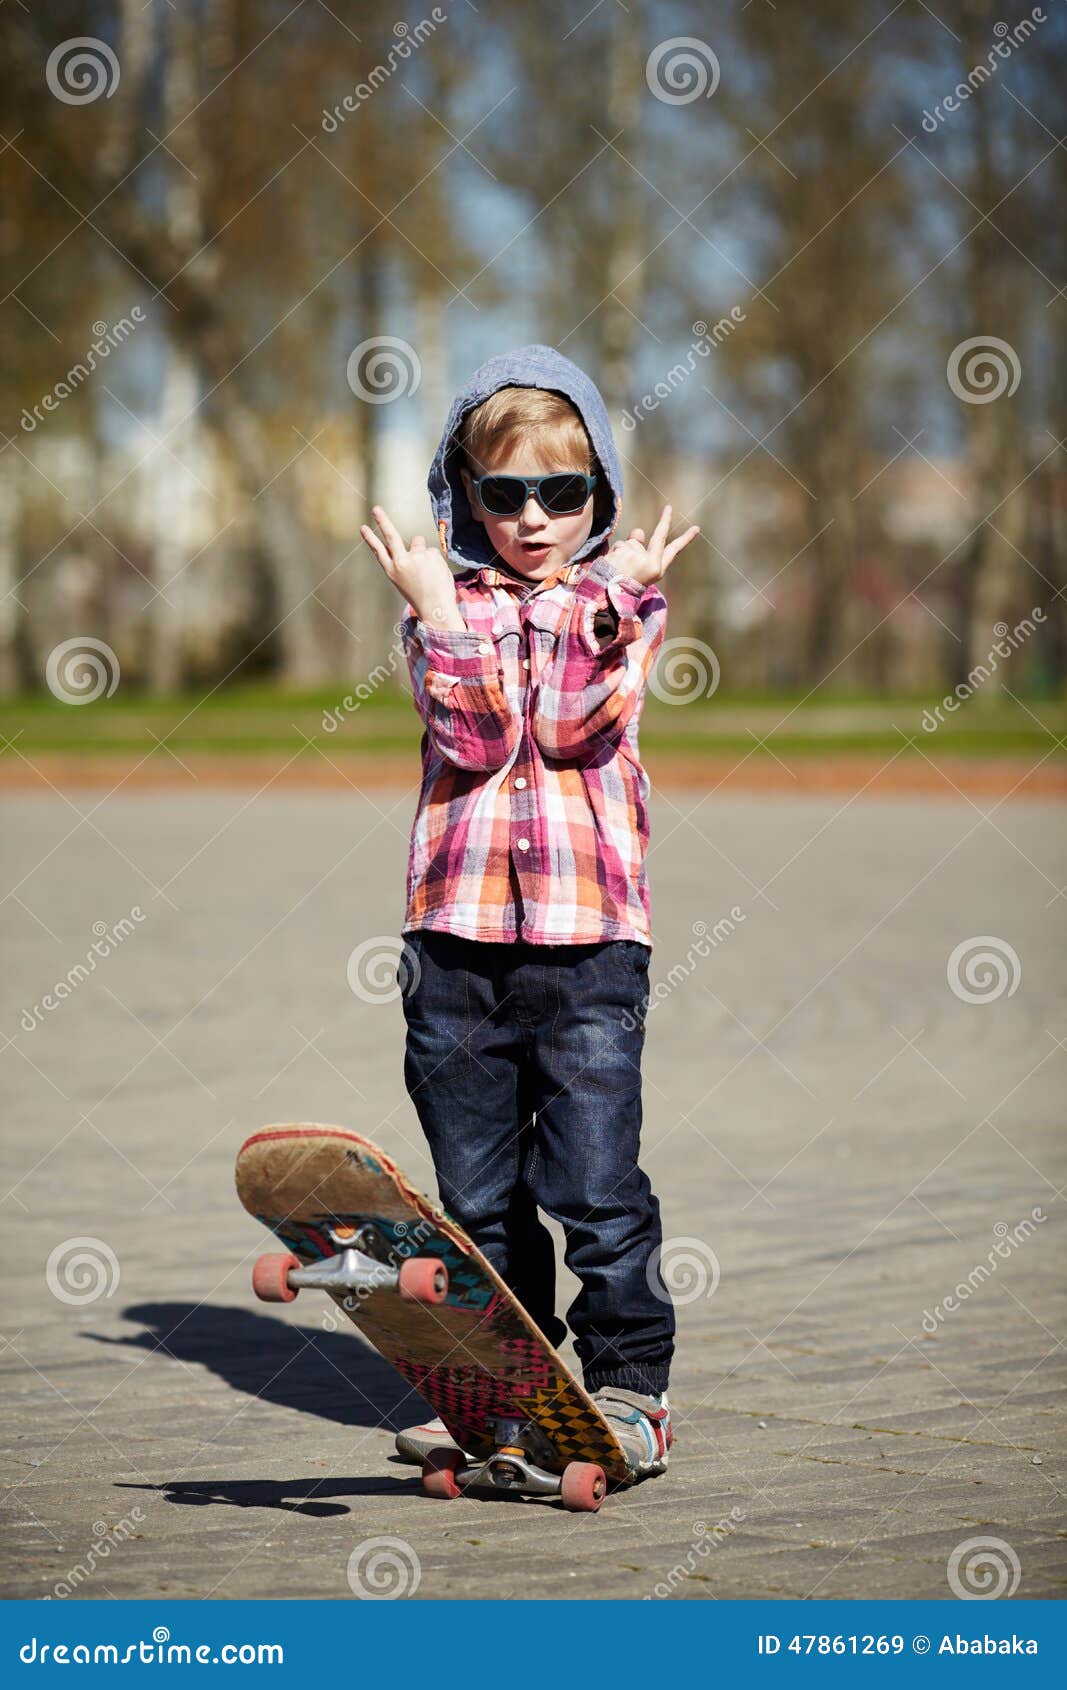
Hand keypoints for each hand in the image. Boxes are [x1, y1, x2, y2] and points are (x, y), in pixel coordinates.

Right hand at [360, 505, 464, 628]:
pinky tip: (435, 572)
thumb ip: (406, 562)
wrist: (437, 608)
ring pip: (418, 542)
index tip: (363, 527)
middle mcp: (401, 562)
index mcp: (392, 571)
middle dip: (382, 521)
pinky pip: (432, 550)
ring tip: (427, 570)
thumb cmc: (421, 596)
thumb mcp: (405, 582)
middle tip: (376, 508)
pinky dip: (435, 560)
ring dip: (423, 552)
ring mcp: (416, 556)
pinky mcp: (430, 554)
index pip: (379, 551)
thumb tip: (415, 541)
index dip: (370, 539)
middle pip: (391, 536)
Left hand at [603, 504, 699, 588]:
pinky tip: (612, 565)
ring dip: (624, 550)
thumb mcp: (638, 570)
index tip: (696, 529)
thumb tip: (639, 532)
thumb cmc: (624, 584)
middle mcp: (650, 562)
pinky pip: (619, 545)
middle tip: (669, 507)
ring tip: (618, 567)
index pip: (673, 550)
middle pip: (660, 536)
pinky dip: (614, 553)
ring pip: (632, 542)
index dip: (685, 539)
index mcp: (656, 570)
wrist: (607, 596)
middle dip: (666, 520)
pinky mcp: (624, 552)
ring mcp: (637, 556)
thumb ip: (640, 548)